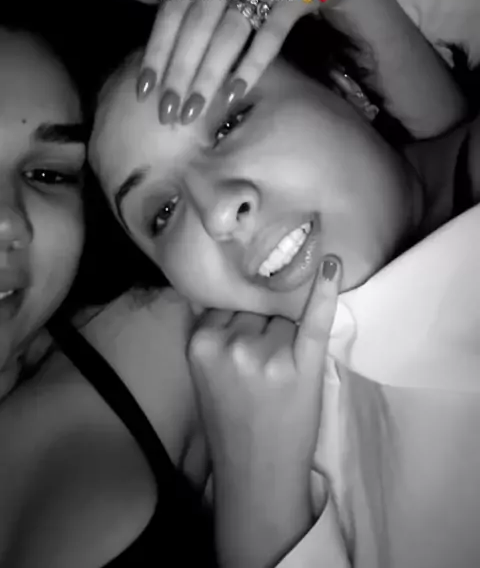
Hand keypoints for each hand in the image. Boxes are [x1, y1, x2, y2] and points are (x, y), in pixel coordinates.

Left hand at [107, 0, 352, 124]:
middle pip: (198, 23)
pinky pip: (271, 34)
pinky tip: (233, 94)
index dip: (157, 48)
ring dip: (209, 75)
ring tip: (192, 112)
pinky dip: (252, 65)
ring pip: (229, 32)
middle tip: (166, 113)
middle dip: (180, 71)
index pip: (172, 5)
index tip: (143, 89)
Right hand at [187, 256, 340, 486]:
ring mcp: (268, 354)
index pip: (229, 302)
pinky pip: (315, 320)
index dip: (241, 318)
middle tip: (261, 365)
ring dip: (286, 333)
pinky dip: (325, 293)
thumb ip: (211, 329)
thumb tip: (229, 278)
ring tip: (279, 372)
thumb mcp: (203, 372)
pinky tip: (332, 266)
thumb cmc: (230, 421)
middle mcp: (232, 343)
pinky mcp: (303, 366)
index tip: (246, 329)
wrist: (257, 474)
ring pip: (282, 315)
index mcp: (201, 343)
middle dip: (262, 325)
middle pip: (257, 307)